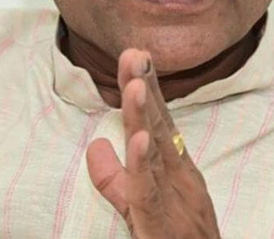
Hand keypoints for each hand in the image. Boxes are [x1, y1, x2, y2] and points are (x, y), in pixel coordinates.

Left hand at [86, 49, 219, 238]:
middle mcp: (178, 177)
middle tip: (135, 52)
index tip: (137, 55)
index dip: (149, 88)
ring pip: (156, 152)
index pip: (160, 121)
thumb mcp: (139, 205)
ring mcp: (173, 198)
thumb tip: (95, 144)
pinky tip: (138, 139)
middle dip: (147, 87)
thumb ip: (115, 178)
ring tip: (136, 83)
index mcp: (175, 169)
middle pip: (160, 126)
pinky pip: (148, 191)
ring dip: (145, 116)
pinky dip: (142, 164)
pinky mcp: (159, 222)